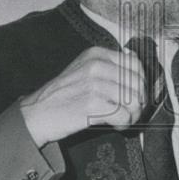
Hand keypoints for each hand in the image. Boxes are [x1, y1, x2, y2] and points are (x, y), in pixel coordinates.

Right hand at [19, 47, 145, 147]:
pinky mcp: (91, 104)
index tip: (136, 96)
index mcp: (96, 54)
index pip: (135, 65)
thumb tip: (136, 64)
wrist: (37, 112)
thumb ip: (109, 66)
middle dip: (139, 101)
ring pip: (134, 100)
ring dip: (133, 114)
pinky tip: (116, 125)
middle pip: (138, 83)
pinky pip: (124, 115)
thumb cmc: (62, 95)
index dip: (141, 83)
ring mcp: (93, 84)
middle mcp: (96, 65)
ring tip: (123, 120)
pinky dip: (124, 123)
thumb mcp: (84, 69)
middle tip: (131, 112)